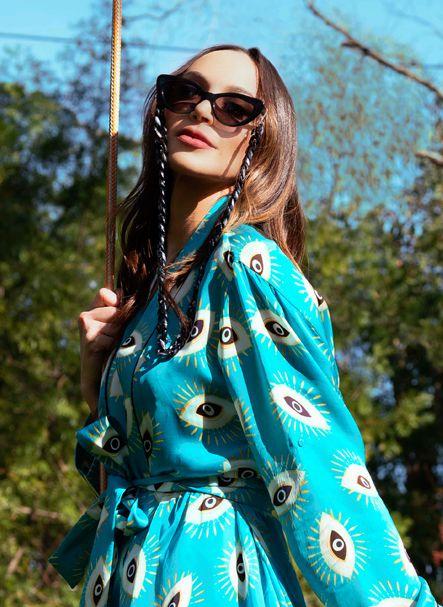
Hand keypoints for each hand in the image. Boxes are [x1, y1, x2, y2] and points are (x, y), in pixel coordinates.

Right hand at [78, 287, 124, 413]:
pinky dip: (114, 345)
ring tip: (112, 344)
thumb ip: (117, 308)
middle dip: (121, 324)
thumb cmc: (109, 348)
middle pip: (115, 311)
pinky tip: (107, 351)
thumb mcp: (115, 325)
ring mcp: (85, 327)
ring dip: (119, 335)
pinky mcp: (89, 339)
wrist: (96, 374)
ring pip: (116, 324)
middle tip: (115, 337)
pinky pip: (112, 337)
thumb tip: (120, 291)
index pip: (103, 293)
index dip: (113, 298)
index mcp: (91, 309)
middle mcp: (85, 316)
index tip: (118, 305)